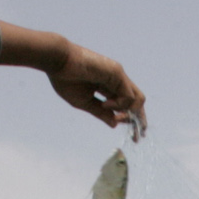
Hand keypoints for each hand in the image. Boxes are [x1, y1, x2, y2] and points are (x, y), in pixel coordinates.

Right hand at [0, 23, 145, 137]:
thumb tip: (114, 124)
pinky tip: (106, 104)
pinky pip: (128, 95)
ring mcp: (118, 76)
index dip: (131, 120)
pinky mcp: (117, 72)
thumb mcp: (85, 102)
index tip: (134, 136)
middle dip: (140, 120)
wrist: (58, 61)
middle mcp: (116, 80)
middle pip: (137, 102)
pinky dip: (119, 104)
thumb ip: (100, 113)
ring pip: (137, 99)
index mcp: (108, 86)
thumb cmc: (66, 79)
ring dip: (130, 113)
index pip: (126, 105)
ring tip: (115, 115)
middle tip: (138, 137)